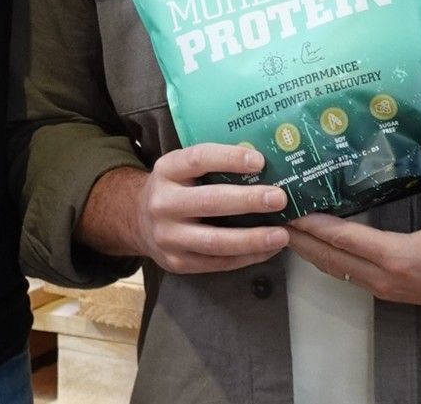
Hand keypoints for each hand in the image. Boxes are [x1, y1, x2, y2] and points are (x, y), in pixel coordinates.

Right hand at [136, 144, 289, 273]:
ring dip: (253, 238)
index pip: (198, 159)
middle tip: (279, 199)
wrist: (139, 221)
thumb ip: (213, 166)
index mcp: (166, 170)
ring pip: (215, 241)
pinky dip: (247, 257)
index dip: (229, 159)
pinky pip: (217, 262)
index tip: (260, 160)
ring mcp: (168, 237)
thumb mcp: (183, 168)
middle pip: (209, 202)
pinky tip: (268, 249)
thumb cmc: (175, 188)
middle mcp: (163, 203)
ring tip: (281, 234)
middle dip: (248, 201)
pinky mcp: (178, 263)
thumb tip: (263, 164)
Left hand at [287, 174, 420, 315]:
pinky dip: (327, 259)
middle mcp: (383, 277)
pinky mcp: (389, 292)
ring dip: (309, 250)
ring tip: (285, 226)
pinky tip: (317, 243)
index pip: (342, 239)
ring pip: (335, 271)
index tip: (287, 207)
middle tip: (271, 214)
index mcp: (397, 257)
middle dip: (298, 236)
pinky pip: (348, 276)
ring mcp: (385, 288)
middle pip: (328, 258)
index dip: (311, 224)